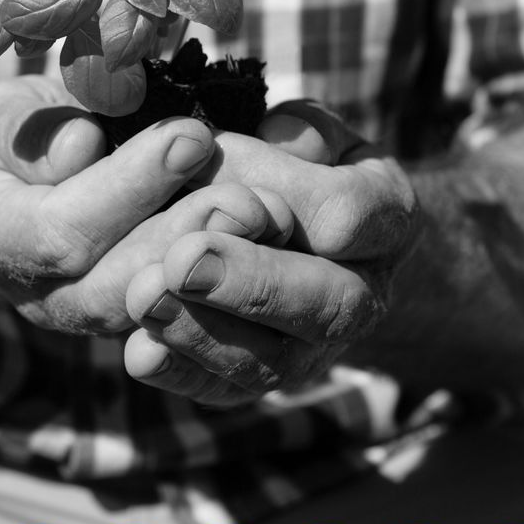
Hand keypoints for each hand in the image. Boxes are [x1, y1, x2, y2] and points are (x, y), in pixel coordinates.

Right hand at [0, 78, 293, 334]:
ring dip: (215, 267)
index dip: (127, 189)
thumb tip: (82, 144)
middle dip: (183, 238)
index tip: (190, 135)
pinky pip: (187, 319)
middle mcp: (40, 295)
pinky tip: (273, 245)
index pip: (60, 231)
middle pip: (114, 289)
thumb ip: (27, 129)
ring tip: (268, 215)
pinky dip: (230, 286)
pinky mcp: (141, 321)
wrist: (14, 198)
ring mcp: (92, 318)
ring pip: (158, 315)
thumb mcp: (3, 115)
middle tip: (247, 192)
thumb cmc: (13, 140)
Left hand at [122, 100, 420, 405]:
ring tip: (147, 295)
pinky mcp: (260, 380)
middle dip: (251, 282)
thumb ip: (287, 135)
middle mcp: (364, 295)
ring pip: (273, 360)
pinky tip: (139, 350)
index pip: (353, 215)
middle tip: (185, 259)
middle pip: (327, 303)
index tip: (231, 174)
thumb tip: (232, 151)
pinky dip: (180, 372)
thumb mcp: (308, 132)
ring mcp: (315, 349)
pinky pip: (226, 390)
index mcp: (384, 219)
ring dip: (203, 331)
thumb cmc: (300, 165)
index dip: (290, 197)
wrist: (309, 241)